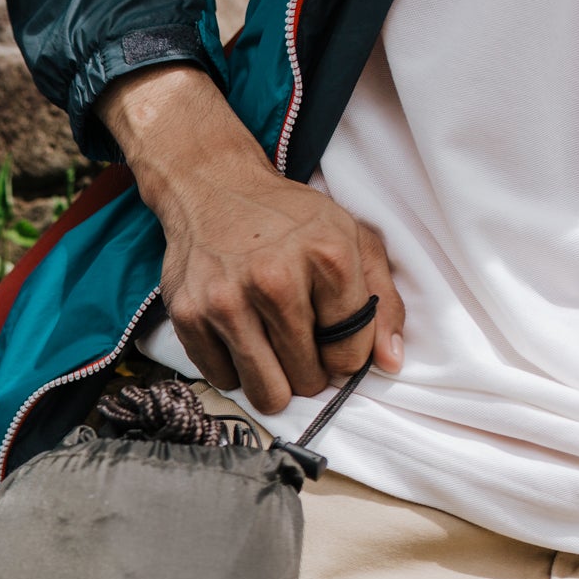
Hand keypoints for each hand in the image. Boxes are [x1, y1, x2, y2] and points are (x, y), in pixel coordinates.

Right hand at [97, 65, 404, 413]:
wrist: (213, 186)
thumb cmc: (289, 218)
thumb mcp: (353, 239)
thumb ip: (384, 301)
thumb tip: (390, 364)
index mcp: (329, 259)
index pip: (348, 355)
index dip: (345, 356)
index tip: (332, 340)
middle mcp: (275, 280)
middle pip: (308, 379)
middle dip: (310, 371)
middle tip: (301, 345)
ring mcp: (225, 300)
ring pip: (266, 393)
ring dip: (275, 382)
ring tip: (273, 352)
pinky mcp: (187, 315)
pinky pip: (222, 380)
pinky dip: (234, 369)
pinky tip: (239, 337)